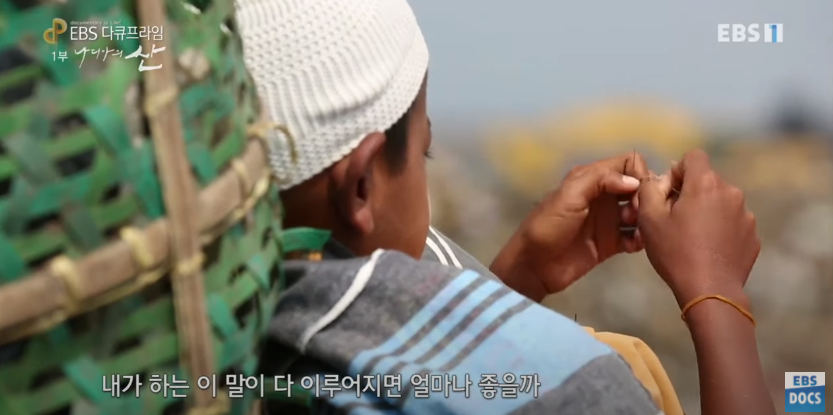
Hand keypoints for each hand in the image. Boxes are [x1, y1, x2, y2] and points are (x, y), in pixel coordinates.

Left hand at [491, 152, 650, 300]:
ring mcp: (608, 221)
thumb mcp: (569, 195)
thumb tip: (633, 181)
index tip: (640, 190)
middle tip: (638, 213)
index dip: (638, 173)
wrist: (534, 265)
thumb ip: (599, 180)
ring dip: (644, 218)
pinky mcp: (610, 244)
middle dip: (644, 197)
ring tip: (637, 228)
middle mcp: (603, 197)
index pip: (626, 163)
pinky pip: (634, 237)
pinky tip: (634, 244)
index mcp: (591, 179)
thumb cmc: (548, 225)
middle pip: (637, 187)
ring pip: (638, 212)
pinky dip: (639, 239)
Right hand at [637, 149, 760, 305]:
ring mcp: (745, 214)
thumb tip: (658, 179)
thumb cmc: (675, 252)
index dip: (677, 171)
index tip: (669, 194)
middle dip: (690, 193)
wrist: (710, 291)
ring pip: (720, 202)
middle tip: (674, 220)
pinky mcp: (752, 235)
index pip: (693, 157)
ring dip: (706, 212)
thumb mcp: (649, 218)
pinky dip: (719, 230)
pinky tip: (707, 250)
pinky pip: (732, 223)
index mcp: (705, 184)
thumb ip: (649, 189)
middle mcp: (730, 193)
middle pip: (707, 180)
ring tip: (691, 238)